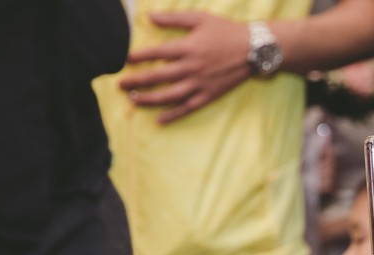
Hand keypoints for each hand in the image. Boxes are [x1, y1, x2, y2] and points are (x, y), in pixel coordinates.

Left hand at [120, 12, 250, 123]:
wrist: (253, 50)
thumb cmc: (226, 31)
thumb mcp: (200, 18)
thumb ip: (174, 19)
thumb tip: (150, 17)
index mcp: (188, 47)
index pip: (157, 53)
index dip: (139, 57)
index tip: (125, 61)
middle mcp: (191, 68)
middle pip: (157, 77)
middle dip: (136, 81)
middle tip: (120, 84)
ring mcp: (199, 84)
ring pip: (169, 96)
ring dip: (149, 99)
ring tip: (134, 100)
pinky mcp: (208, 96)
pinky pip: (187, 108)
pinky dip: (173, 115)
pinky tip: (159, 119)